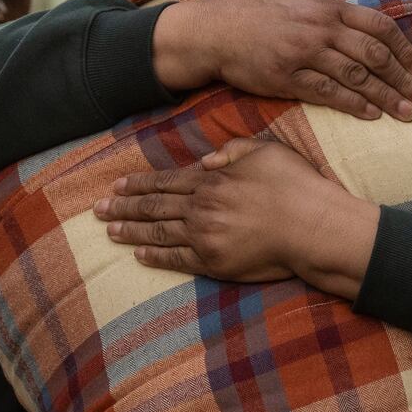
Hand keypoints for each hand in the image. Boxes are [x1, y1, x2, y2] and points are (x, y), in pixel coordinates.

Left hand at [93, 138, 378, 297]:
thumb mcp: (269, 151)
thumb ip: (235, 149)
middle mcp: (202, 206)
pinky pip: (176, 259)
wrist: (314, 227)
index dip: (138, 184)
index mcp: (212, 179)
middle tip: (97, 209)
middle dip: (123, 208)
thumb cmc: (297, 187)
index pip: (165, 181)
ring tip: (109, 231)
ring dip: (131, 232)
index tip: (116, 186)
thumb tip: (206, 159)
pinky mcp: (214, 262)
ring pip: (158, 233)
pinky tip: (140, 256)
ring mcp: (205, 236)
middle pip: (154, 207)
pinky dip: (155, 257)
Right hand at [152, 0, 411, 121]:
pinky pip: (329, 93)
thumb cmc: (256, 6)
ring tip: (407, 114)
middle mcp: (320, 29)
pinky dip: (355, 105)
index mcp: (327, 6)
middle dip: (404, 79)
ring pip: (357, 77)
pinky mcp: (288, 78)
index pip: (379, 26)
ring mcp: (304, 54)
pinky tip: (372, 115)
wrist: (213, 31)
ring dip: (387, 97)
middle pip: (374, 55)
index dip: (405, 50)